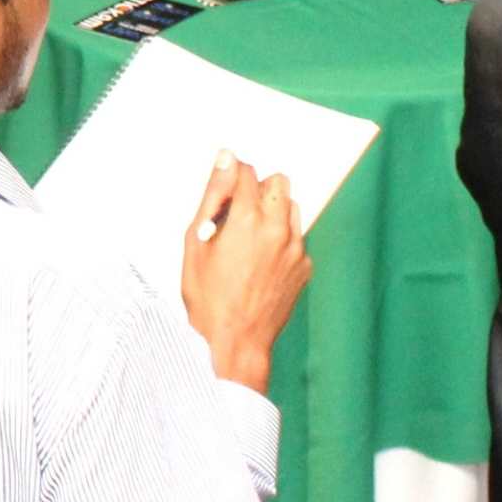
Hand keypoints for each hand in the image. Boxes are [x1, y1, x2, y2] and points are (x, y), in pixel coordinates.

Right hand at [178, 156, 311, 392]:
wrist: (233, 341)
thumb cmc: (207, 295)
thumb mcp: (197, 240)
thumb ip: (214, 194)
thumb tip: (225, 159)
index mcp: (247, 218)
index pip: (247, 172)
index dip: (232, 178)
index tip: (223, 193)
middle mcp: (278, 229)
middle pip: (278, 182)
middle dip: (258, 189)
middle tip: (237, 213)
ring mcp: (296, 249)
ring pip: (292, 207)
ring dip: (273, 211)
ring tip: (250, 237)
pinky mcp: (304, 267)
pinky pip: (297, 238)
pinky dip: (282, 239)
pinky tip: (261, 261)